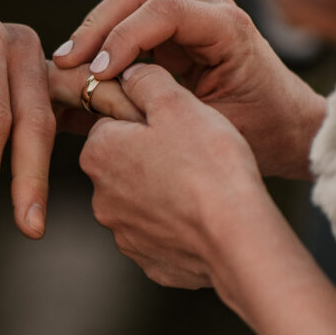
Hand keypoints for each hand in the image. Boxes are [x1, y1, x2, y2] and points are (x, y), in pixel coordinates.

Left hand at [0, 0, 54, 238]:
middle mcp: (17, 43)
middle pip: (31, 118)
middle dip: (29, 177)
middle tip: (28, 229)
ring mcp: (32, 59)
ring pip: (45, 124)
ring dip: (37, 175)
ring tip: (32, 224)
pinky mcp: (35, 80)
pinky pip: (47, 122)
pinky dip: (40, 159)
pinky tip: (39, 195)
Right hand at [52, 0, 324, 179]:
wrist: (292, 129)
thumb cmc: (263, 133)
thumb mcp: (212, 126)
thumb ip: (160, 110)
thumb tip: (99, 109)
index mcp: (226, 27)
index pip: (163, 10)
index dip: (123, 38)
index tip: (98, 74)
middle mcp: (207, 9)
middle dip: (96, 27)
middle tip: (64, 64)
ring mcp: (190, 16)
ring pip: (127, 4)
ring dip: (93, 33)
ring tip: (64, 68)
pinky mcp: (175, 32)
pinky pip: (130, 26)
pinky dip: (103, 44)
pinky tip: (80, 72)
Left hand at [80, 64, 273, 300]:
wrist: (236, 236)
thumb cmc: (208, 163)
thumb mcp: (177, 104)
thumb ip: (146, 81)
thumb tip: (130, 73)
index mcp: (99, 152)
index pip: (112, 123)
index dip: (147, 119)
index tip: (177, 124)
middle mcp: (100, 196)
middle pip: (126, 163)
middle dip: (153, 156)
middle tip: (194, 153)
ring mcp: (123, 233)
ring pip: (143, 199)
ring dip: (165, 191)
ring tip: (203, 186)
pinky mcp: (148, 260)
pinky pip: (161, 234)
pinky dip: (178, 225)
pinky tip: (204, 217)